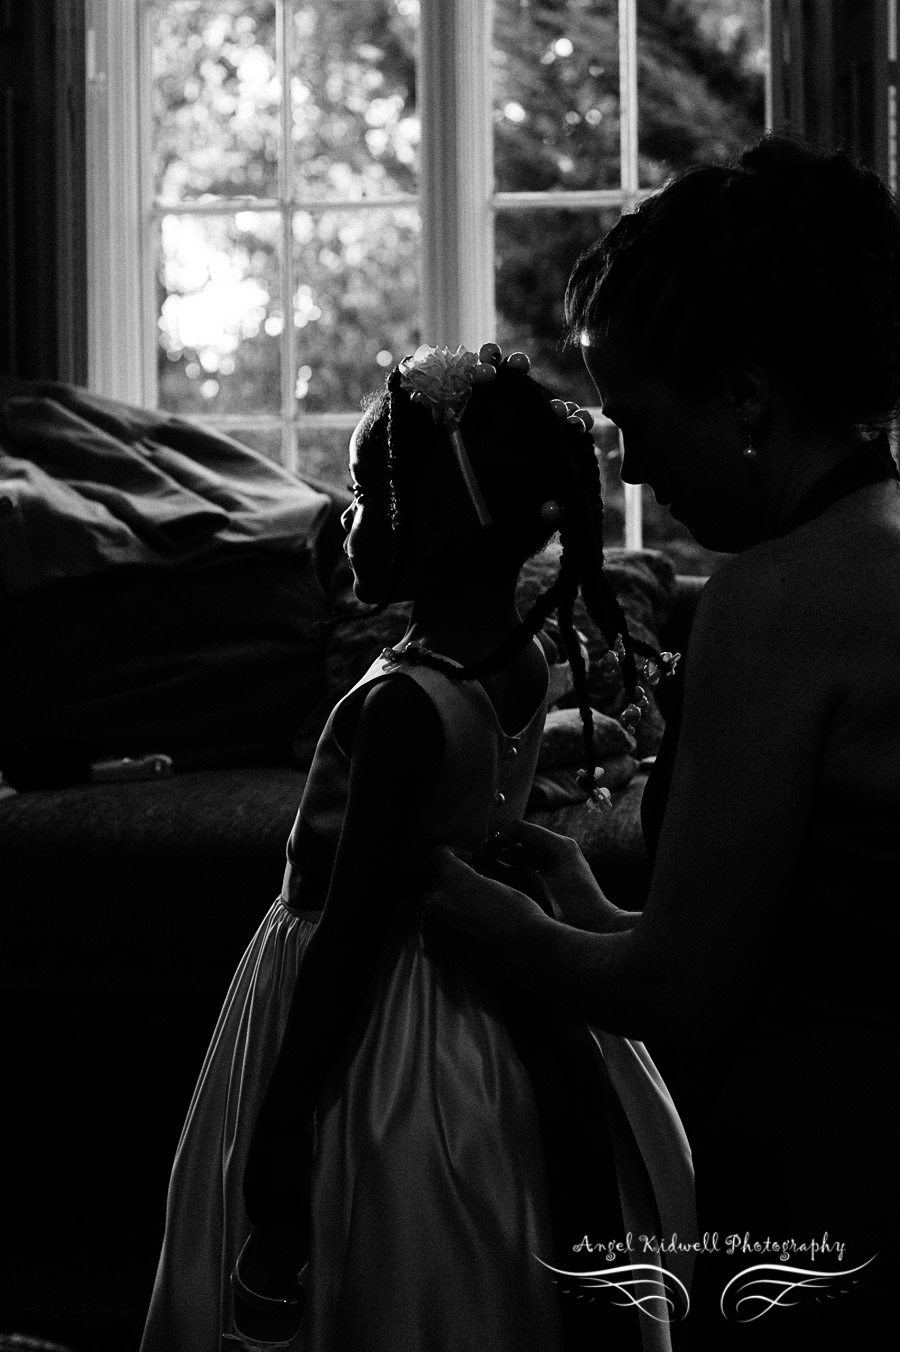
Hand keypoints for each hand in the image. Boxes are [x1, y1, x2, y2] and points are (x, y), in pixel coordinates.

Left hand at [424, 847, 549, 976]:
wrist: (524, 949)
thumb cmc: (518, 912)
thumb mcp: (498, 884)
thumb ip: (476, 878)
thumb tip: (473, 877)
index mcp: (454, 878)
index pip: (437, 854)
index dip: (452, 853)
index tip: (469, 861)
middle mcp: (441, 899)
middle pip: (436, 881)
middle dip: (453, 880)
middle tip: (476, 886)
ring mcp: (441, 924)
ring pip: (435, 905)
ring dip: (450, 902)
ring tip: (475, 907)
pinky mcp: (447, 945)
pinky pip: (442, 926)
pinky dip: (453, 922)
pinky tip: (475, 926)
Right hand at [491, 821, 635, 932]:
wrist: (602, 930)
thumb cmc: (576, 911)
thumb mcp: (540, 890)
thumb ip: (514, 875)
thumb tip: (488, 866)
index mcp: (559, 846)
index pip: (520, 830)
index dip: (499, 840)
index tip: (483, 855)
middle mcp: (559, 850)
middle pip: (521, 844)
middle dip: (499, 855)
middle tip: (479, 868)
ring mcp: (558, 864)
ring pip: (524, 859)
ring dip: (506, 867)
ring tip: (486, 879)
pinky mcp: (556, 879)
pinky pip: (531, 872)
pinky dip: (516, 877)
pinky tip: (501, 888)